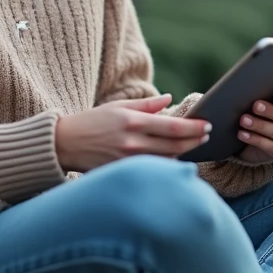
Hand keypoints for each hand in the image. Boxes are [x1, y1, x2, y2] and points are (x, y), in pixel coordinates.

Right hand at [56, 95, 210, 172]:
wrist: (65, 144)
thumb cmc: (92, 121)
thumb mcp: (119, 106)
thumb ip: (147, 105)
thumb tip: (170, 99)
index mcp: (132, 122)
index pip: (173, 127)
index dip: (194, 128)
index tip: (207, 125)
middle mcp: (132, 143)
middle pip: (175, 145)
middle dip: (195, 140)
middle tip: (207, 134)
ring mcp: (129, 161)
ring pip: (167, 159)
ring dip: (184, 151)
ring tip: (194, 143)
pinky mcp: (124, 172)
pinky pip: (153, 169)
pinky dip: (167, 162)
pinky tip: (174, 155)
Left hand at [235, 91, 272, 164]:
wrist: (252, 141)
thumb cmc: (258, 115)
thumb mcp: (262, 105)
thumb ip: (264, 97)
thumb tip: (252, 89)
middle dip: (271, 111)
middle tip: (256, 106)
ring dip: (260, 125)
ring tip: (244, 120)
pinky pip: (270, 146)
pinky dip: (255, 139)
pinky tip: (243, 134)